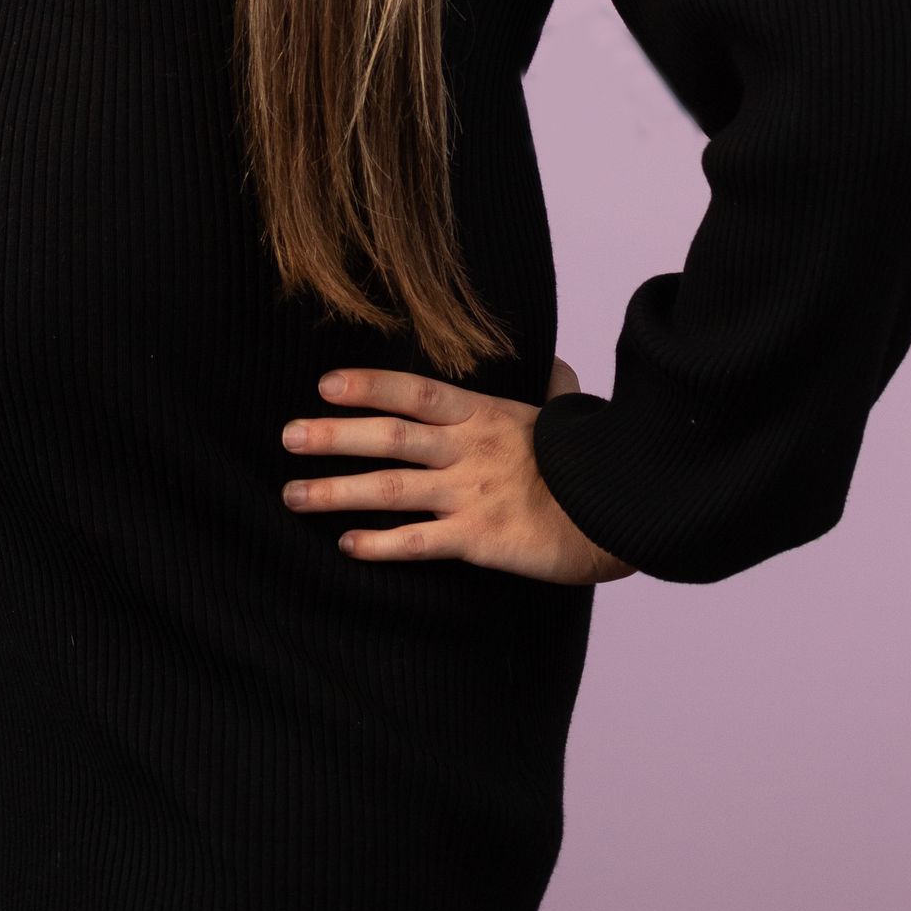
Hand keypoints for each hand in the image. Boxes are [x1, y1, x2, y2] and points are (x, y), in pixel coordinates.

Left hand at [280, 355, 637, 584]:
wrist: (622, 510)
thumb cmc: (592, 461)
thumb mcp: (568, 414)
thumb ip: (551, 387)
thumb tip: (554, 365)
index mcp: (486, 414)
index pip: (415, 392)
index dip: (369, 386)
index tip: (325, 384)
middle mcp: (470, 449)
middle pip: (389, 436)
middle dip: (333, 436)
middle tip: (288, 437)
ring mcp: (472, 494)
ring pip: (390, 488)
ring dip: (336, 492)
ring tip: (293, 494)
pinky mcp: (480, 539)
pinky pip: (419, 542)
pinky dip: (380, 544)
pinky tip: (347, 545)